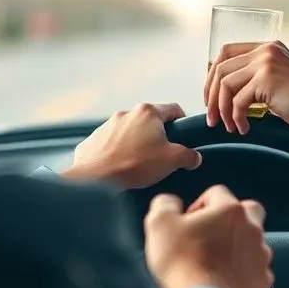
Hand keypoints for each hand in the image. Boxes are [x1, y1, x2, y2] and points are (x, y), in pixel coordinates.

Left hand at [62, 103, 200, 188]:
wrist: (94, 178)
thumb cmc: (134, 165)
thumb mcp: (172, 160)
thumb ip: (189, 156)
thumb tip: (194, 157)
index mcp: (148, 112)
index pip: (174, 109)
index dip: (183, 122)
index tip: (184, 136)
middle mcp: (127, 113)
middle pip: (151, 121)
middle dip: (158, 136)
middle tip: (162, 155)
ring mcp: (108, 125)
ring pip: (131, 131)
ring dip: (137, 143)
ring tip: (139, 164)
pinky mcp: (94, 139)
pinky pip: (112, 143)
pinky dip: (118, 152)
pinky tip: (121, 168)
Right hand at [145, 185, 272, 287]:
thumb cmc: (181, 262)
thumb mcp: (159, 223)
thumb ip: (166, 204)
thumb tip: (170, 203)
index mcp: (230, 210)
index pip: (217, 193)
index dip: (200, 205)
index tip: (188, 222)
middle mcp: (251, 228)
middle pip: (248, 210)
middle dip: (231, 218)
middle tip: (212, 234)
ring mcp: (260, 254)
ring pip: (254, 241)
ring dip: (238, 245)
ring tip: (217, 260)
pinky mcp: (262, 279)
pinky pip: (256, 268)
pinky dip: (244, 271)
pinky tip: (226, 279)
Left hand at [204, 41, 288, 140]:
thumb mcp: (280, 82)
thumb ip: (258, 80)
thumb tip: (229, 95)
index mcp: (268, 48)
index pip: (226, 52)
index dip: (212, 75)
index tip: (211, 97)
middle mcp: (265, 50)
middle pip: (220, 67)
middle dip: (211, 95)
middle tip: (212, 116)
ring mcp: (265, 62)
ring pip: (225, 84)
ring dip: (222, 109)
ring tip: (229, 126)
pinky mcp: (266, 79)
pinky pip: (238, 100)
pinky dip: (236, 117)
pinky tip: (244, 129)